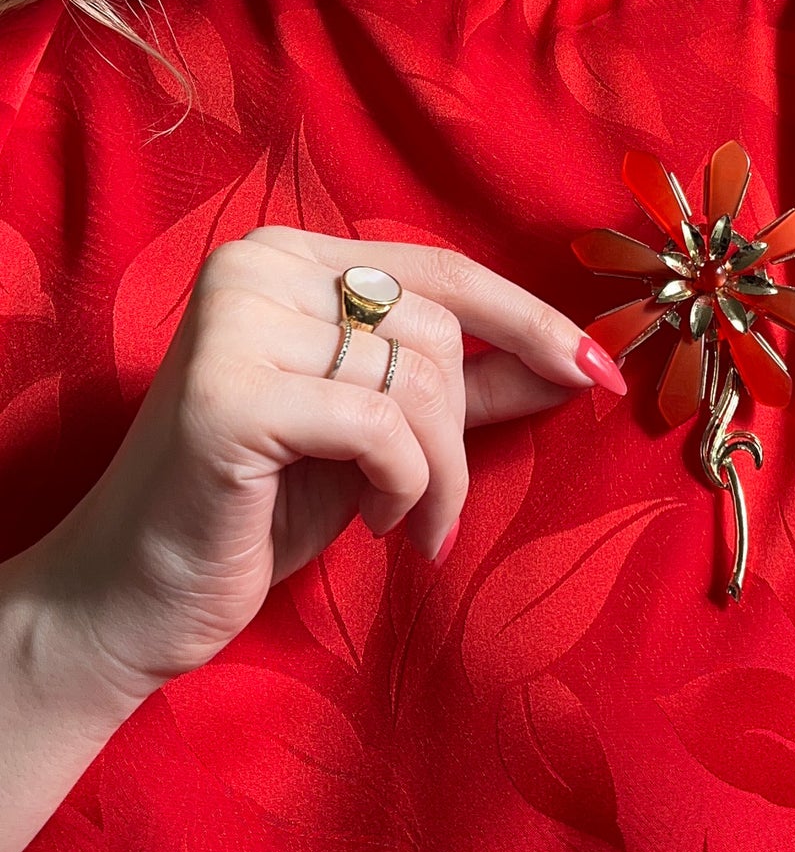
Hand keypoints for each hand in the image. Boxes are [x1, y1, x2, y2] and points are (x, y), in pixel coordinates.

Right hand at [28, 226, 625, 709]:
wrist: (135, 595)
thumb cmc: (264, 504)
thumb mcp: (384, 431)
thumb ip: (470, 386)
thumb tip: (579, 360)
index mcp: (288, 256)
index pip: (444, 271)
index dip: (531, 321)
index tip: (602, 372)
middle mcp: (253, 266)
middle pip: (437, 327)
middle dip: (461, 430)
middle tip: (437, 504)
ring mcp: (234, 322)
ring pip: (419, 378)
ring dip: (439, 471)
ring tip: (407, 519)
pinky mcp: (228, 395)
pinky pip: (381, 426)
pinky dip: (404, 485)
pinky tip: (372, 522)